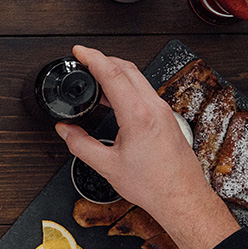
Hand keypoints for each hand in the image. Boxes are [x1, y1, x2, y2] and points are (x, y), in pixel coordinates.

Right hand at [54, 46, 238, 248]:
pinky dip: (127, 86)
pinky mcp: (166, 117)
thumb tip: (66, 131)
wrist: (182, 197)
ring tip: (96, 79)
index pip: (113, 74)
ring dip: (116, 73)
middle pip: (127, 68)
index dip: (93, 58)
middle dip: (103, 59)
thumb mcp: (107, 166)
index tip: (80, 51)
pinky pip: (144, 91)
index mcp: (138, 115)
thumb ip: (81, 145)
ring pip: (138, 78)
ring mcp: (163, 111)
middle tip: (84, 60)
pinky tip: (114, 97)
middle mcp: (154, 108)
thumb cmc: (153, 185)